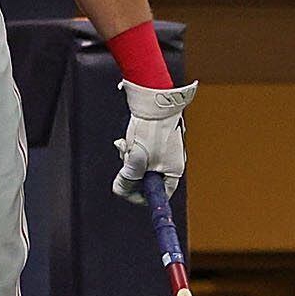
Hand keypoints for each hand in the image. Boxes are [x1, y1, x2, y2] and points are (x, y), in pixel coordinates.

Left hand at [112, 79, 198, 200]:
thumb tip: (120, 190)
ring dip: (130, 158)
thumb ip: (128, 178)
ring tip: (126, 146)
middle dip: (132, 172)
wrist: (154, 100)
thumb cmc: (150, 130)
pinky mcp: (157, 139)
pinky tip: (126, 141)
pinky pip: (141, 151)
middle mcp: (172, 162)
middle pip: (146, 179)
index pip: (158, 195)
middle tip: (125, 161)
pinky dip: (132, 148)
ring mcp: (165, 150)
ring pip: (141, 164)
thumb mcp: (136, 160)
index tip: (126, 189)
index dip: (139, 195)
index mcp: (174, 172)